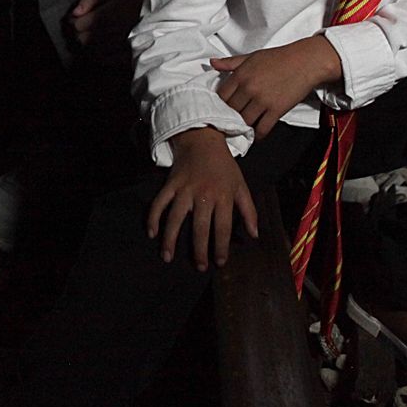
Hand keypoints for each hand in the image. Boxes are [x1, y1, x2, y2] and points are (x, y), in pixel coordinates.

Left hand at [65, 0, 144, 58]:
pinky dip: (97, 55)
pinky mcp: (127, 55)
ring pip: (91, 51)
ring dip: (87, 44)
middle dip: (77, 33)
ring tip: (92, 36)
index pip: (77, 25)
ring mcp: (118, 47)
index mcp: (105, 16)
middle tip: (82, 27)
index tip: (75, 18)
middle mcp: (110, 34)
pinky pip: (104, 60)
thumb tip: (74, 12)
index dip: (72, 22)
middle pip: (81, 40)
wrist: (164, 8)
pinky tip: (100, 47)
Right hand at [147, 127, 257, 270]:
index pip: (223, 227)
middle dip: (199, 250)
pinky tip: (151, 233)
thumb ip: (249, 211)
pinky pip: (159, 203)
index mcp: (223, 196)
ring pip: (175, 218)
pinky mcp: (170, 184)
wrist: (203, 140)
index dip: (221, 247)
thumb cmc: (224, 167)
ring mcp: (184, 189)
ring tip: (168, 257)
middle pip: (200, 227)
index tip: (219, 262)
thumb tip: (254, 235)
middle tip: (199, 267)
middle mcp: (203, 195)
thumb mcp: (241, 186)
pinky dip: (153, 217)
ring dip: (170, 239)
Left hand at [212, 36, 340, 139]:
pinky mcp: (276, 109)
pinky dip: (258, 134)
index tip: (220, 109)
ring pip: (244, 121)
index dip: (219, 104)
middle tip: (229, 122)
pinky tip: (256, 134)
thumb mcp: (251, 56)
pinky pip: (263, 128)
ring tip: (241, 129)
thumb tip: (212, 63)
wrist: (305, 61)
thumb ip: (230, 62)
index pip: (221, 95)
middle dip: (229, 117)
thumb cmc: (279, 57)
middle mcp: (249, 88)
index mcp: (241, 74)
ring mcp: (262, 100)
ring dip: (243, 127)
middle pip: (230, 110)